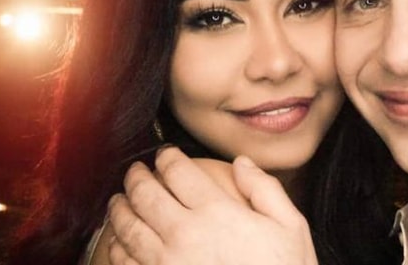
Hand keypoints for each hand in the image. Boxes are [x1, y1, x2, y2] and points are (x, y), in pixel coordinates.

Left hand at [106, 148, 317, 264]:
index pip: (178, 171)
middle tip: (135, 171)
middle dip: (136, 177)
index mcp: (217, 212)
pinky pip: (125, 262)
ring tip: (118, 201)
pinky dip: (116, 246)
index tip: (165, 154)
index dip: (167, 157)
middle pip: (145, 194)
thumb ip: (266, 189)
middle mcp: (185, 234)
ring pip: (128, 227)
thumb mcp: (290, 227)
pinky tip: (118, 240)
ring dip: (119, 208)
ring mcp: (165, 264)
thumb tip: (242, 163)